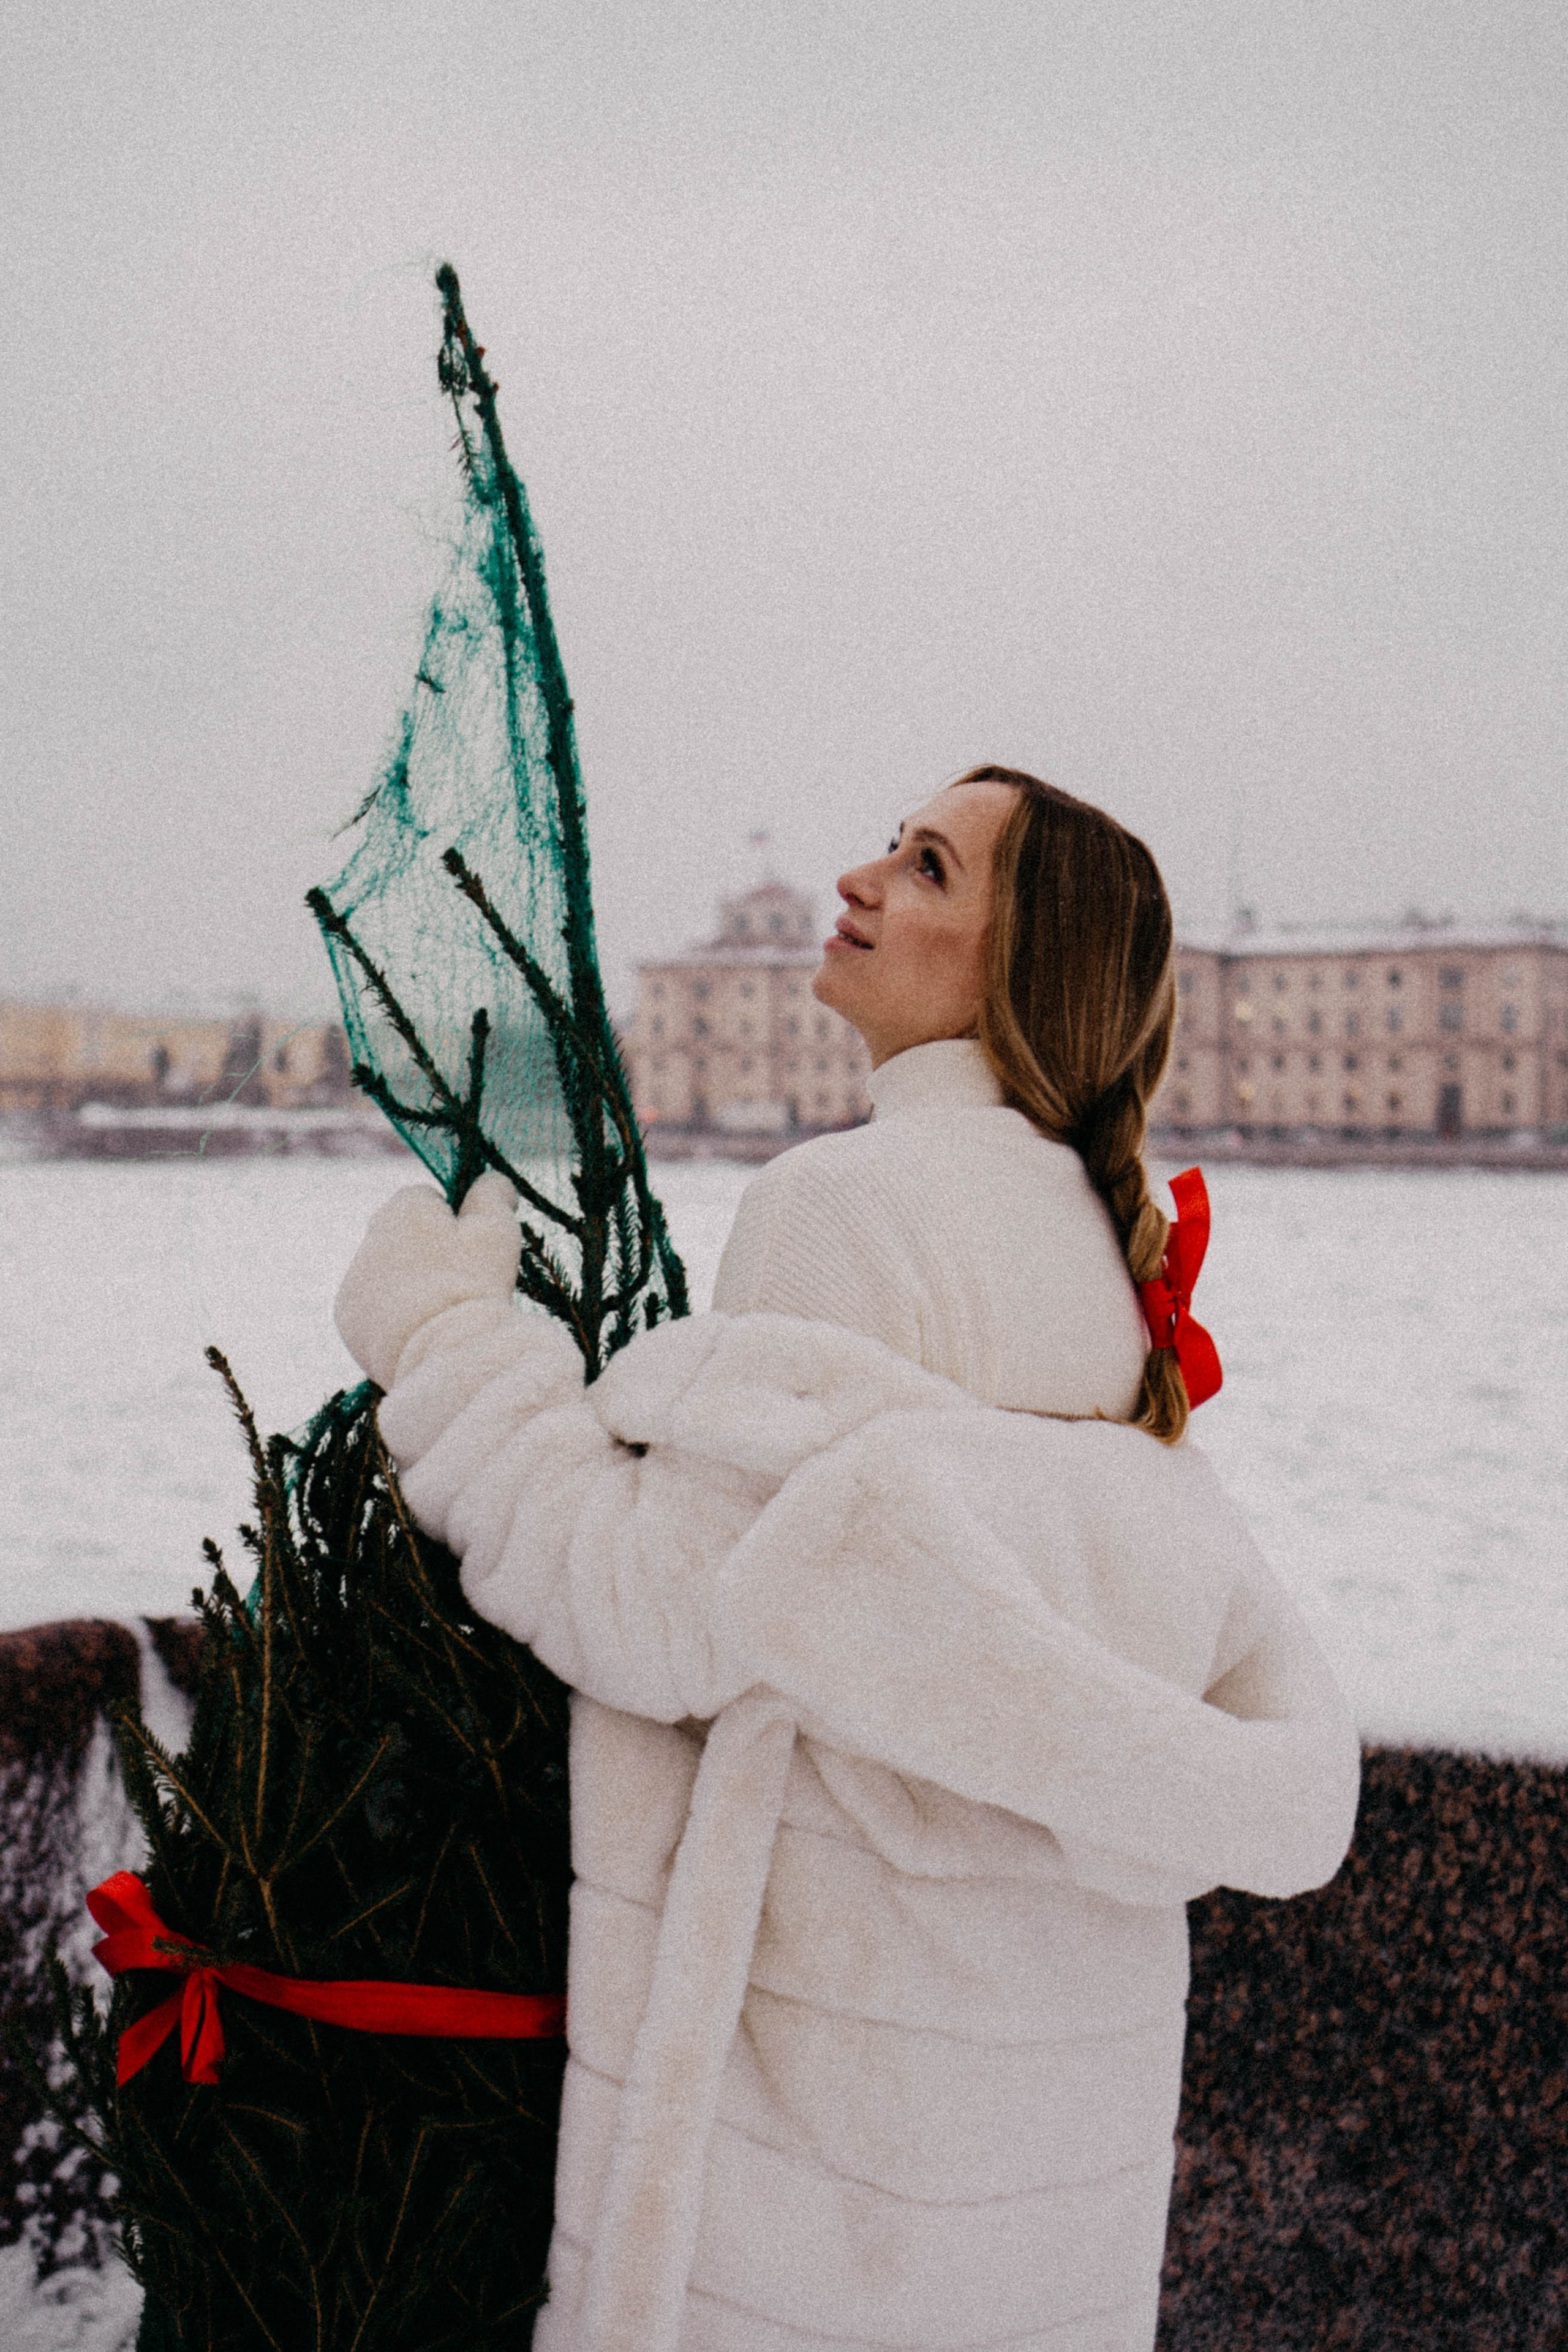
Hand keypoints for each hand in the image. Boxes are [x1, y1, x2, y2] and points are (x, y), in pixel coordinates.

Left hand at [334, 1173, 522, 1389]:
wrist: (441, 1352)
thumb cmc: (472, 1283)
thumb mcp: (497, 1229)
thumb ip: (494, 1194)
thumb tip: (492, 1178)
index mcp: (404, 1207)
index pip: (427, 1198)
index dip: (454, 1221)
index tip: (470, 1250)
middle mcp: (370, 1236)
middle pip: (403, 1234)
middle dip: (427, 1249)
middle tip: (458, 1280)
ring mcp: (354, 1279)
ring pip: (386, 1270)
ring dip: (408, 1281)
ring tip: (439, 1310)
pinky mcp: (347, 1317)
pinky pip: (372, 1306)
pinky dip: (391, 1313)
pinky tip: (417, 1329)